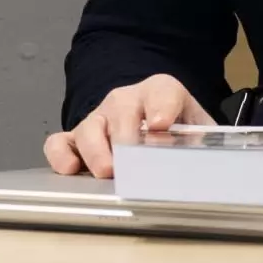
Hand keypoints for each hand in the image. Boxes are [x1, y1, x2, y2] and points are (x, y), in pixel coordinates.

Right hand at [43, 74, 214, 177]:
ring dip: (97, 149)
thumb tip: (202, 165)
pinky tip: (71, 169)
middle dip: (125, 135)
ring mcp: (99, 120)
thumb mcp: (200, 134)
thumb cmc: (179, 133)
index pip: (162, 91)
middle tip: (132, 161)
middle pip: (121, 108)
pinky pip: (60, 142)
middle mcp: (125, 102)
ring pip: (90, 126)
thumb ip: (201, 144)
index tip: (160, 124)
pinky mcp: (77, 141)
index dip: (161, 106)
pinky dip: (61, 155)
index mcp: (160, 93)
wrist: (159, 132)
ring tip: (107, 171)